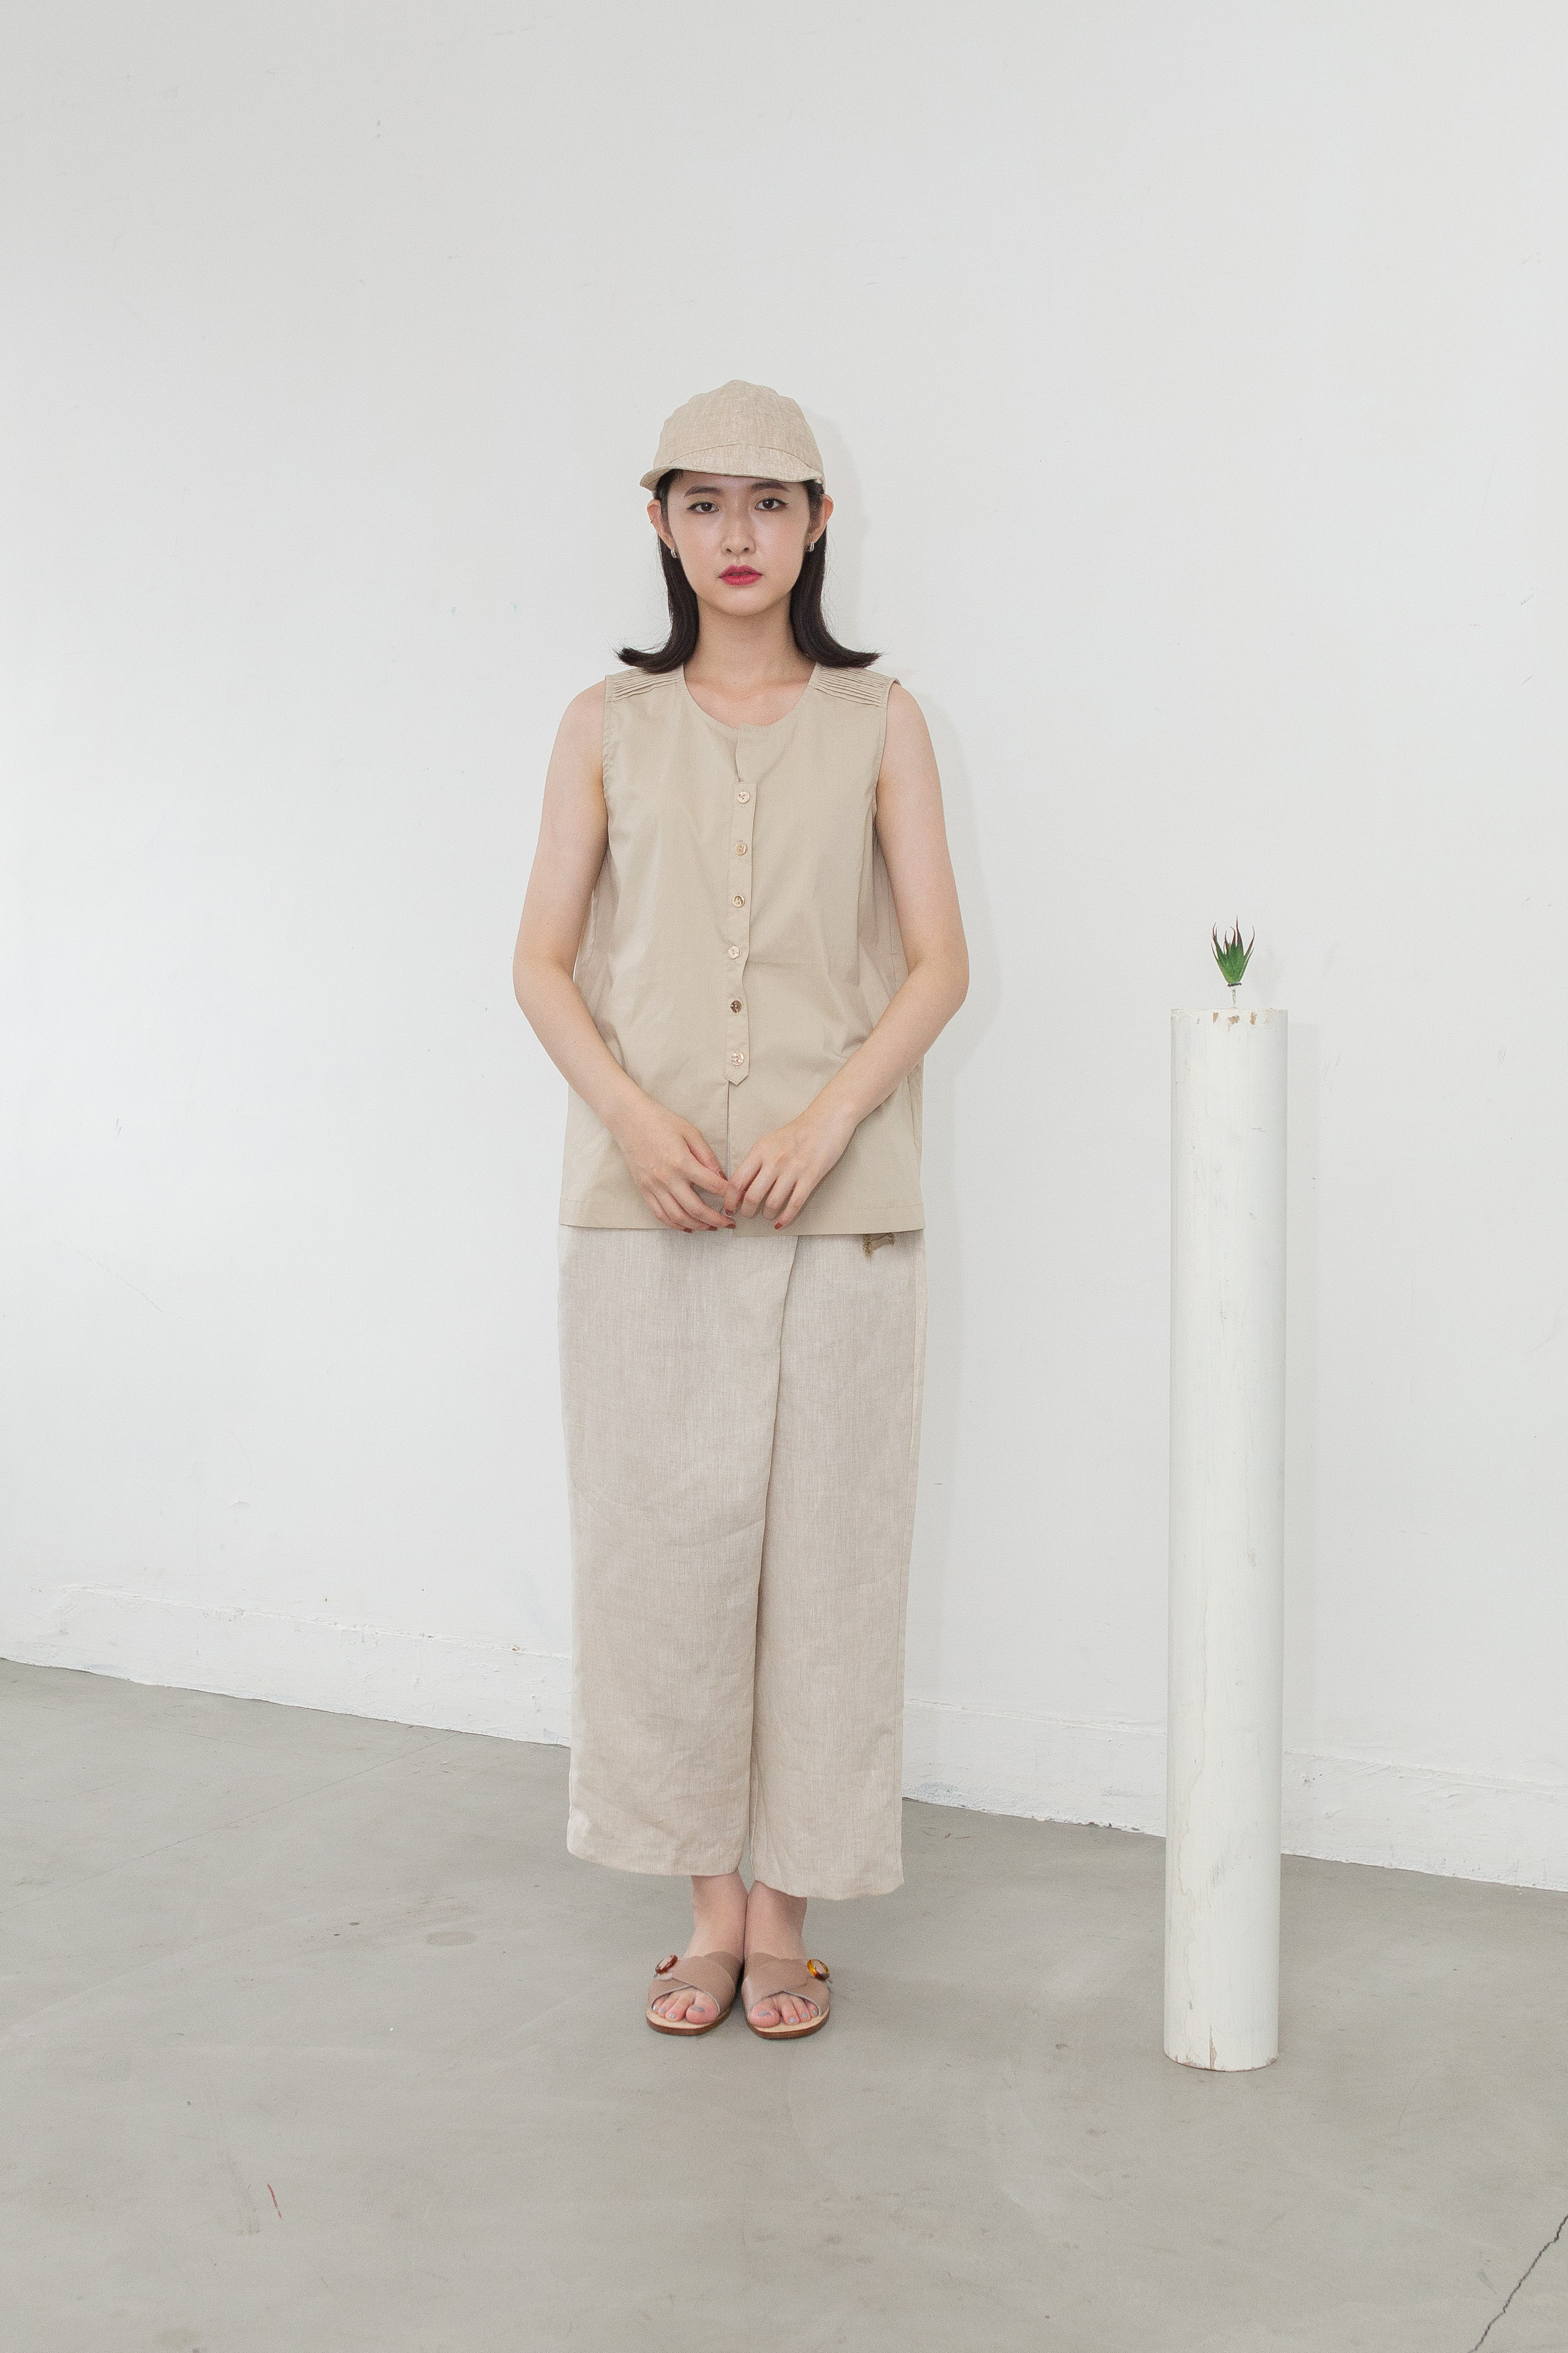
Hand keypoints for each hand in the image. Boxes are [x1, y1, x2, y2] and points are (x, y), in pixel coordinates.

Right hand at [612, 1095, 733, 1230]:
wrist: (629, 1120)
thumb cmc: (661, 1121)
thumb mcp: (691, 1132)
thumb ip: (707, 1156)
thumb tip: (721, 1177)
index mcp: (682, 1162)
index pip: (712, 1185)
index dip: (728, 1194)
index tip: (736, 1197)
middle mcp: (667, 1179)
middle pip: (696, 1209)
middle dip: (716, 1220)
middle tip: (729, 1223)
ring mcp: (654, 1187)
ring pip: (678, 1217)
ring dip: (697, 1226)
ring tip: (711, 1227)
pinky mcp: (644, 1190)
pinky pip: (660, 1215)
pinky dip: (675, 1225)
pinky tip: (687, 1227)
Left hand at [724, 1100, 856, 1228]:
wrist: (826, 1121)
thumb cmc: (796, 1133)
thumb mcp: (769, 1142)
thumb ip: (755, 1162)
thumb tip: (741, 1187)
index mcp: (760, 1151)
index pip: (737, 1181)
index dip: (730, 1199)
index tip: (730, 1207)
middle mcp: (774, 1161)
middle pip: (752, 1197)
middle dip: (747, 1212)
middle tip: (748, 1214)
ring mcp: (793, 1170)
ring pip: (772, 1204)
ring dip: (766, 1215)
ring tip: (767, 1215)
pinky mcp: (811, 1177)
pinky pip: (794, 1205)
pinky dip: (785, 1218)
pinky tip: (781, 1222)